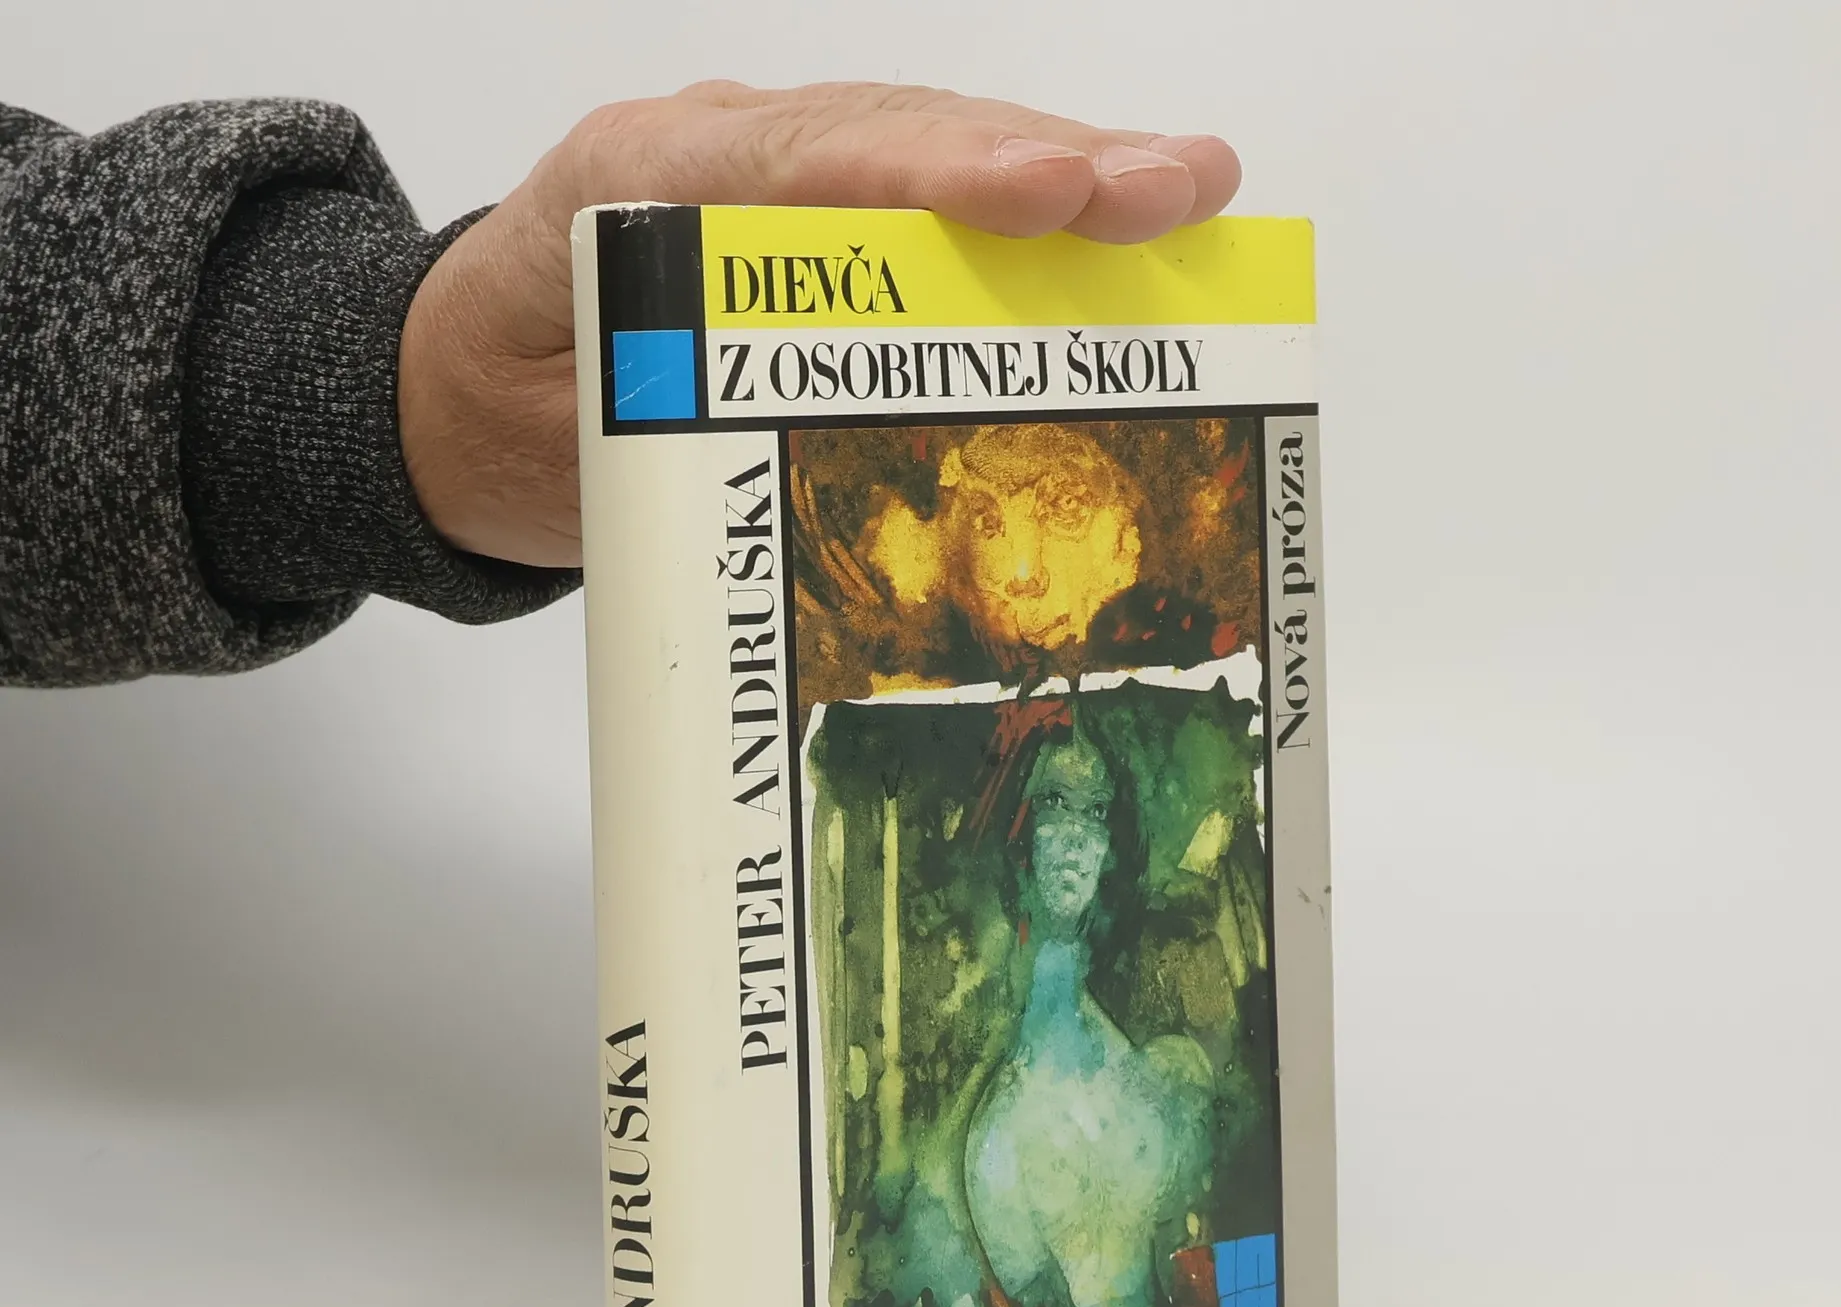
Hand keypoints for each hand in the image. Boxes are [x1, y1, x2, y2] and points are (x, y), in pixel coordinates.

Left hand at [397, 81, 1241, 568]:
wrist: (451, 392)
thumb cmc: (500, 413)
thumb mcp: (555, 437)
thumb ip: (655, 417)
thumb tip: (774, 429)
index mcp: (639, 184)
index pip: (805, 161)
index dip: (935, 174)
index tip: (1047, 193)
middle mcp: (716, 154)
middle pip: (894, 133)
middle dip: (1042, 160)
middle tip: (1175, 188)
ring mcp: (767, 174)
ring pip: (926, 149)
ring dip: (1062, 173)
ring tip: (1188, 191)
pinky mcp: (805, 216)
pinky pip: (921, 197)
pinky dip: (1023, 212)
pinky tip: (1117, 222)